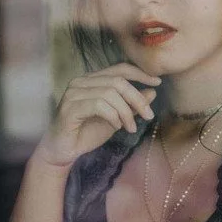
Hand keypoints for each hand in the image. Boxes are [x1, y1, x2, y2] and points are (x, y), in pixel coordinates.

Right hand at [36, 63, 161, 167]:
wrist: (63, 152)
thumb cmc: (87, 133)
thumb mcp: (117, 118)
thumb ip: (131, 105)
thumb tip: (152, 92)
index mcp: (92, 80)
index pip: (119, 69)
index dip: (140, 73)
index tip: (157, 83)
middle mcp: (81, 81)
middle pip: (118, 81)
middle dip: (137, 98)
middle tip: (148, 116)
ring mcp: (73, 93)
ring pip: (110, 93)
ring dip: (126, 111)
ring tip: (130, 127)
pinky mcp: (69, 107)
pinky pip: (99, 105)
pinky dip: (113, 116)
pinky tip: (116, 126)